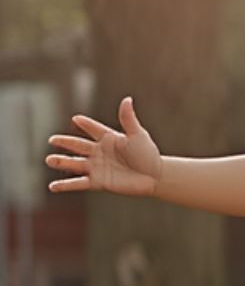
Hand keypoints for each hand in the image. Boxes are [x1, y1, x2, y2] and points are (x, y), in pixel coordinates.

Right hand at [45, 97, 161, 196]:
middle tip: (52, 139)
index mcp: (108, 138)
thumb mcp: (138, 135)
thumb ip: (128, 119)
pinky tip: (53, 187)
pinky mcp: (98, 181)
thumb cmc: (148, 154)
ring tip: (49, 160)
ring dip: (62, 162)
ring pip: (75, 163)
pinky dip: (66, 185)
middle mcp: (99, 152)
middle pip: (78, 145)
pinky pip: (79, 183)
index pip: (94, 129)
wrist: (155, 177)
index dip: (86, 124)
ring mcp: (97, 167)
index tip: (76, 118)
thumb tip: (127, 99)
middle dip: (65, 142)